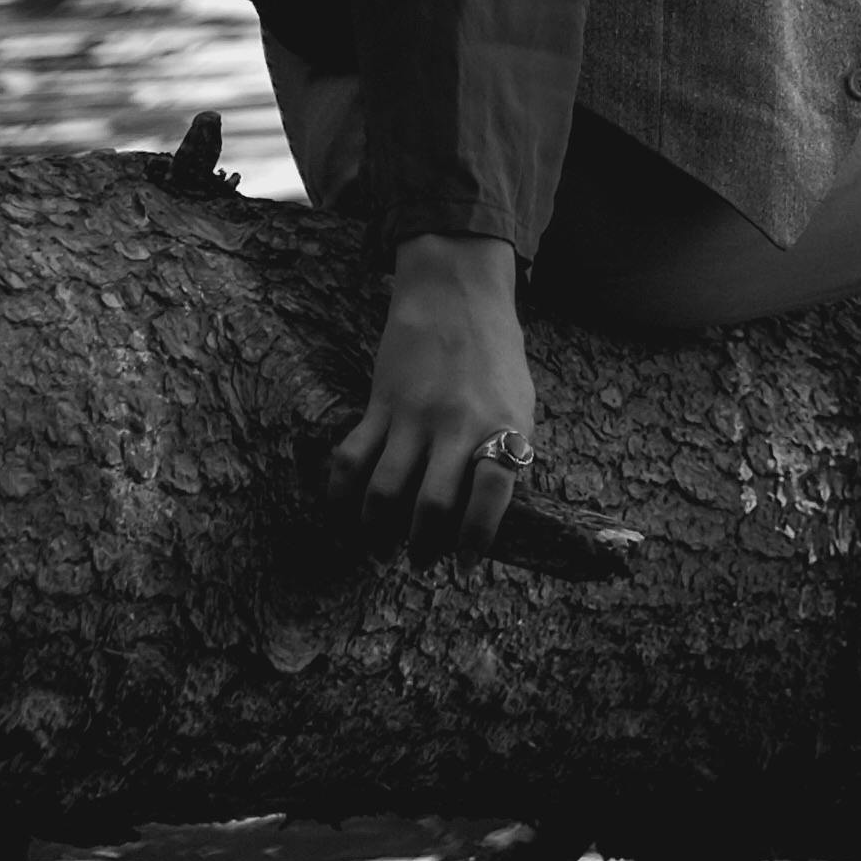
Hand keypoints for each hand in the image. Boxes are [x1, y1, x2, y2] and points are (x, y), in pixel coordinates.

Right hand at [335, 232, 538, 554]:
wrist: (455, 294)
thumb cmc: (495, 358)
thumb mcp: (519, 405)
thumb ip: (506, 455)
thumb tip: (485, 516)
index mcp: (502, 425)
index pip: (491, 493)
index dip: (475, 538)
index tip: (462, 567)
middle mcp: (457, 424)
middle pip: (432, 505)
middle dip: (422, 547)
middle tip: (420, 561)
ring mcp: (414, 414)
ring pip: (384, 492)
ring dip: (377, 532)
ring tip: (381, 549)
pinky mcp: (379, 404)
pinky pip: (350, 459)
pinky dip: (340, 495)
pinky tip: (344, 515)